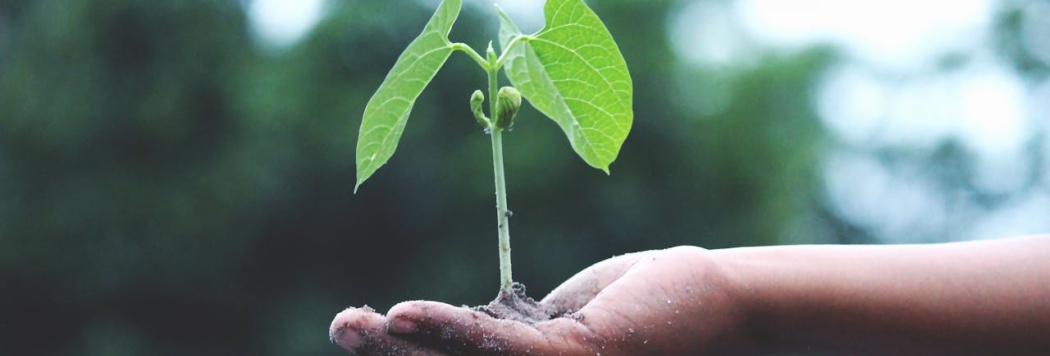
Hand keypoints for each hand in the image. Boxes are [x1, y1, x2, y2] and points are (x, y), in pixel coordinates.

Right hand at [329, 246, 753, 354]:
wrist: (728, 307)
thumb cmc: (658, 305)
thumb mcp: (571, 315)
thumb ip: (520, 329)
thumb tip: (471, 331)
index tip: (372, 330)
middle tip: (341, 327)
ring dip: (400, 347)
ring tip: (354, 325)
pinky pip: (496, 347)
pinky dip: (447, 330)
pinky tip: (402, 316)